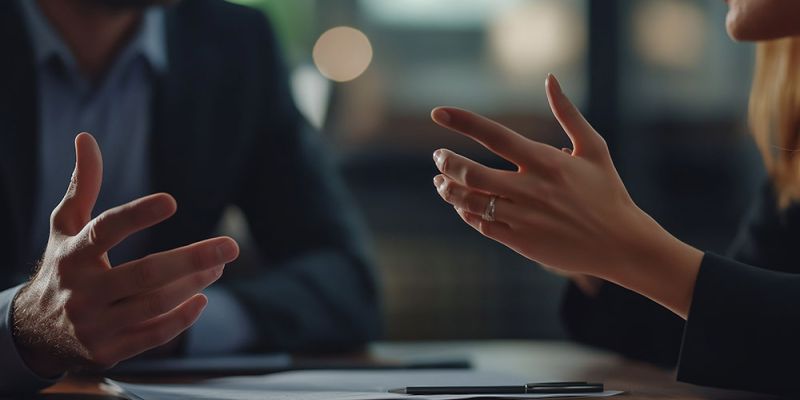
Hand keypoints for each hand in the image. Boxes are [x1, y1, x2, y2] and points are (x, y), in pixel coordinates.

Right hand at [12, 133, 239, 376]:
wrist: (32, 334)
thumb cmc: (61, 269)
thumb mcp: (64, 228)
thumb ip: (82, 186)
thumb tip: (86, 138)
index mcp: (72, 256)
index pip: (105, 232)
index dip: (137, 215)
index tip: (171, 201)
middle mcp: (82, 291)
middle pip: (145, 275)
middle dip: (192, 259)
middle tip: (231, 245)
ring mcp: (95, 325)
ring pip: (155, 304)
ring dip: (193, 284)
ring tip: (218, 266)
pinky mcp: (108, 351)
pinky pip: (153, 335)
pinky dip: (182, 317)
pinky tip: (202, 298)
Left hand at [430, 75, 702, 316]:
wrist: (621, 244)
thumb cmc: (608, 192)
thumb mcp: (593, 148)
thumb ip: (568, 113)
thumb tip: (551, 79)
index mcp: (546, 162)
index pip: (495, 135)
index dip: (463, 121)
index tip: (437, 112)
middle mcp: (531, 189)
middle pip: (472, 172)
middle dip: (447, 162)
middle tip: (438, 156)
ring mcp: (524, 217)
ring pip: (471, 201)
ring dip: (448, 190)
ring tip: (441, 181)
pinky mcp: (521, 241)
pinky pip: (482, 225)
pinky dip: (466, 212)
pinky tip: (461, 204)